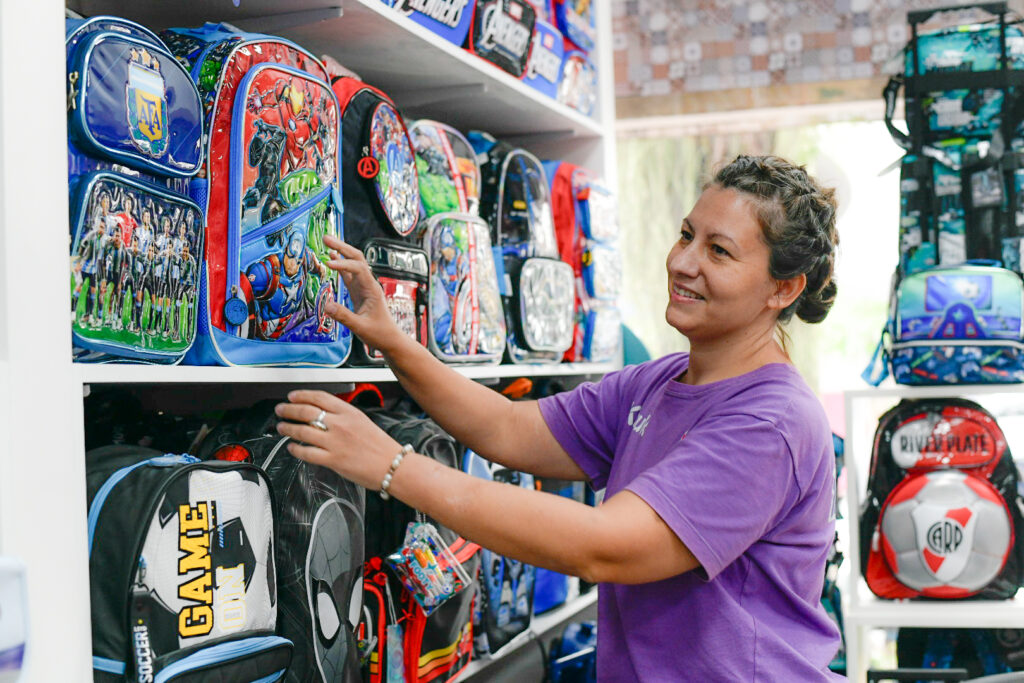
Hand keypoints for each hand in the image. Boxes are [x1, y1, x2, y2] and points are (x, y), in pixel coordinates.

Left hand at [275, 390, 402, 489]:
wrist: (393, 465)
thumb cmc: (381, 446)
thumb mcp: (363, 421)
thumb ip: (343, 416)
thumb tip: (323, 414)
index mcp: (349, 412)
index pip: (319, 397)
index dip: (301, 395)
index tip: (292, 396)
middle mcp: (340, 425)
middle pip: (306, 412)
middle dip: (288, 410)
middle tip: (280, 410)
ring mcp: (335, 442)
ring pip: (302, 431)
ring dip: (287, 428)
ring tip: (281, 427)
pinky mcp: (333, 460)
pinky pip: (307, 453)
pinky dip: (295, 449)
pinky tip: (292, 448)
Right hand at [322, 235, 404, 353]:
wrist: (390, 339)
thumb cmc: (379, 334)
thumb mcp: (360, 328)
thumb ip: (343, 316)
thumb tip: (326, 305)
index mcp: (372, 289)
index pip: (358, 268)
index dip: (343, 264)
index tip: (327, 264)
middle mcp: (368, 284)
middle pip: (357, 258)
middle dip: (342, 246)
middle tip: (326, 237)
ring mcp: (363, 287)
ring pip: (353, 263)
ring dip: (341, 251)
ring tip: (326, 241)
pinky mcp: (359, 292)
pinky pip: (349, 274)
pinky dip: (341, 264)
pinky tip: (332, 258)